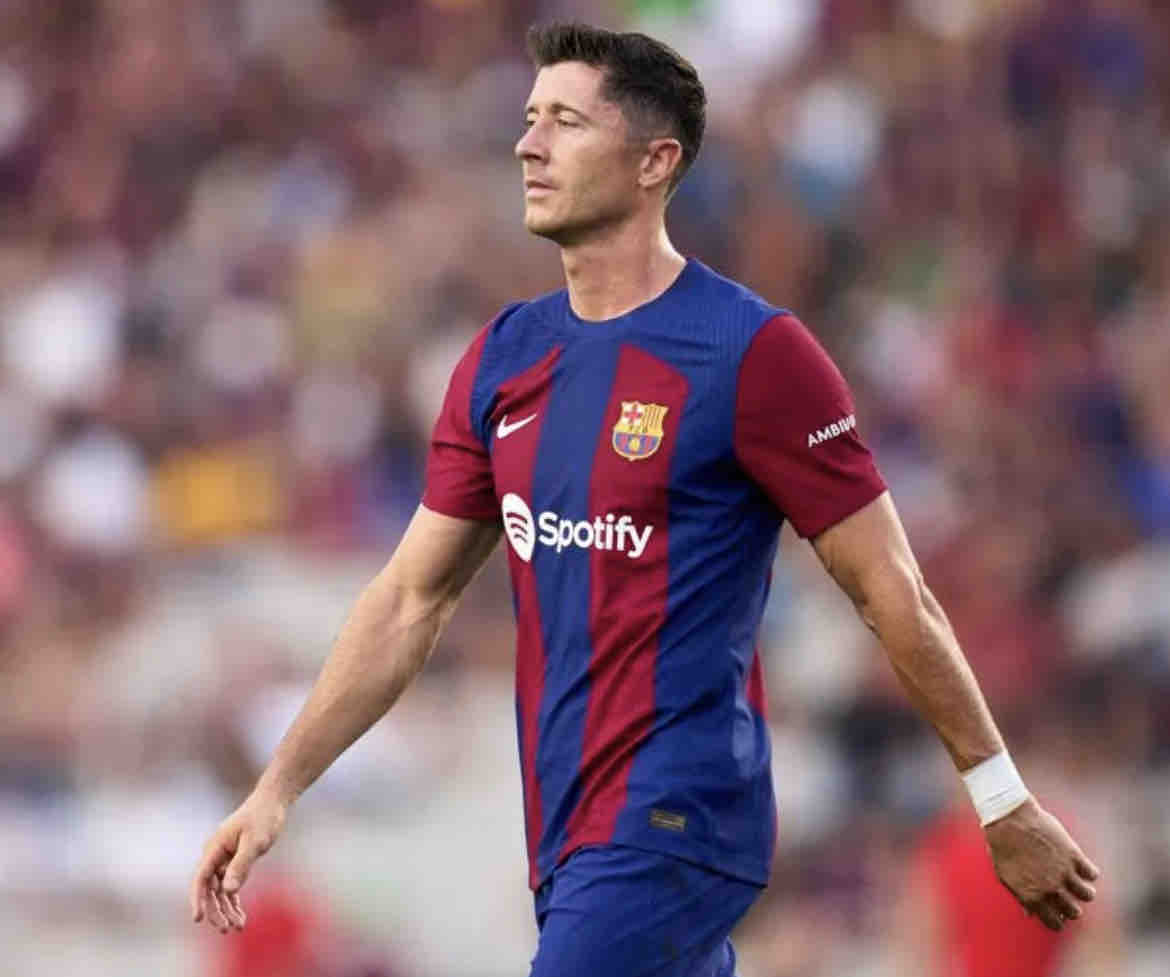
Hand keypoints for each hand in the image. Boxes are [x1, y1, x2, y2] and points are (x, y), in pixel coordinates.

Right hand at [189, 789, 287, 932]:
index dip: (198, 899)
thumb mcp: (255, 842)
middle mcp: (215, 854)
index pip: (201, 878)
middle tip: (226, 929)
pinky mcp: (234, 861)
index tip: (198, 918)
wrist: (272, 801)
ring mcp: (224, 858)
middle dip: (215, 910)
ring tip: (237, 928)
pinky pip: (230, 885)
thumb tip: (228, 890)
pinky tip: (240, 916)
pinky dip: (234, 900)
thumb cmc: (263, 818)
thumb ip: (241, 865)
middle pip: (209, 889)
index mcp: (214, 847)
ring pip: (219, 890)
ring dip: (226, 909)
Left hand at [984, 797, 1099, 931]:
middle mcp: (1051, 889)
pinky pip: (1092, 873)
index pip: (1055, 924)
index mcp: (1032, 897)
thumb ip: (1021, 897)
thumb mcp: (1006, 876)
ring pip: (1088, 895)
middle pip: (1074, 912)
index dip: (1057, 921)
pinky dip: (1089, 872)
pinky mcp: (1073, 855)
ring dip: (1085, 892)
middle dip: (1072, 908)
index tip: (1058, 914)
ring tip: (1078, 884)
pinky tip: (1080, 866)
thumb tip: (1030, 914)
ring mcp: (1063, 872)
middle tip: (1068, 898)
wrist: (1009, 819)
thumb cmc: (1003, 846)